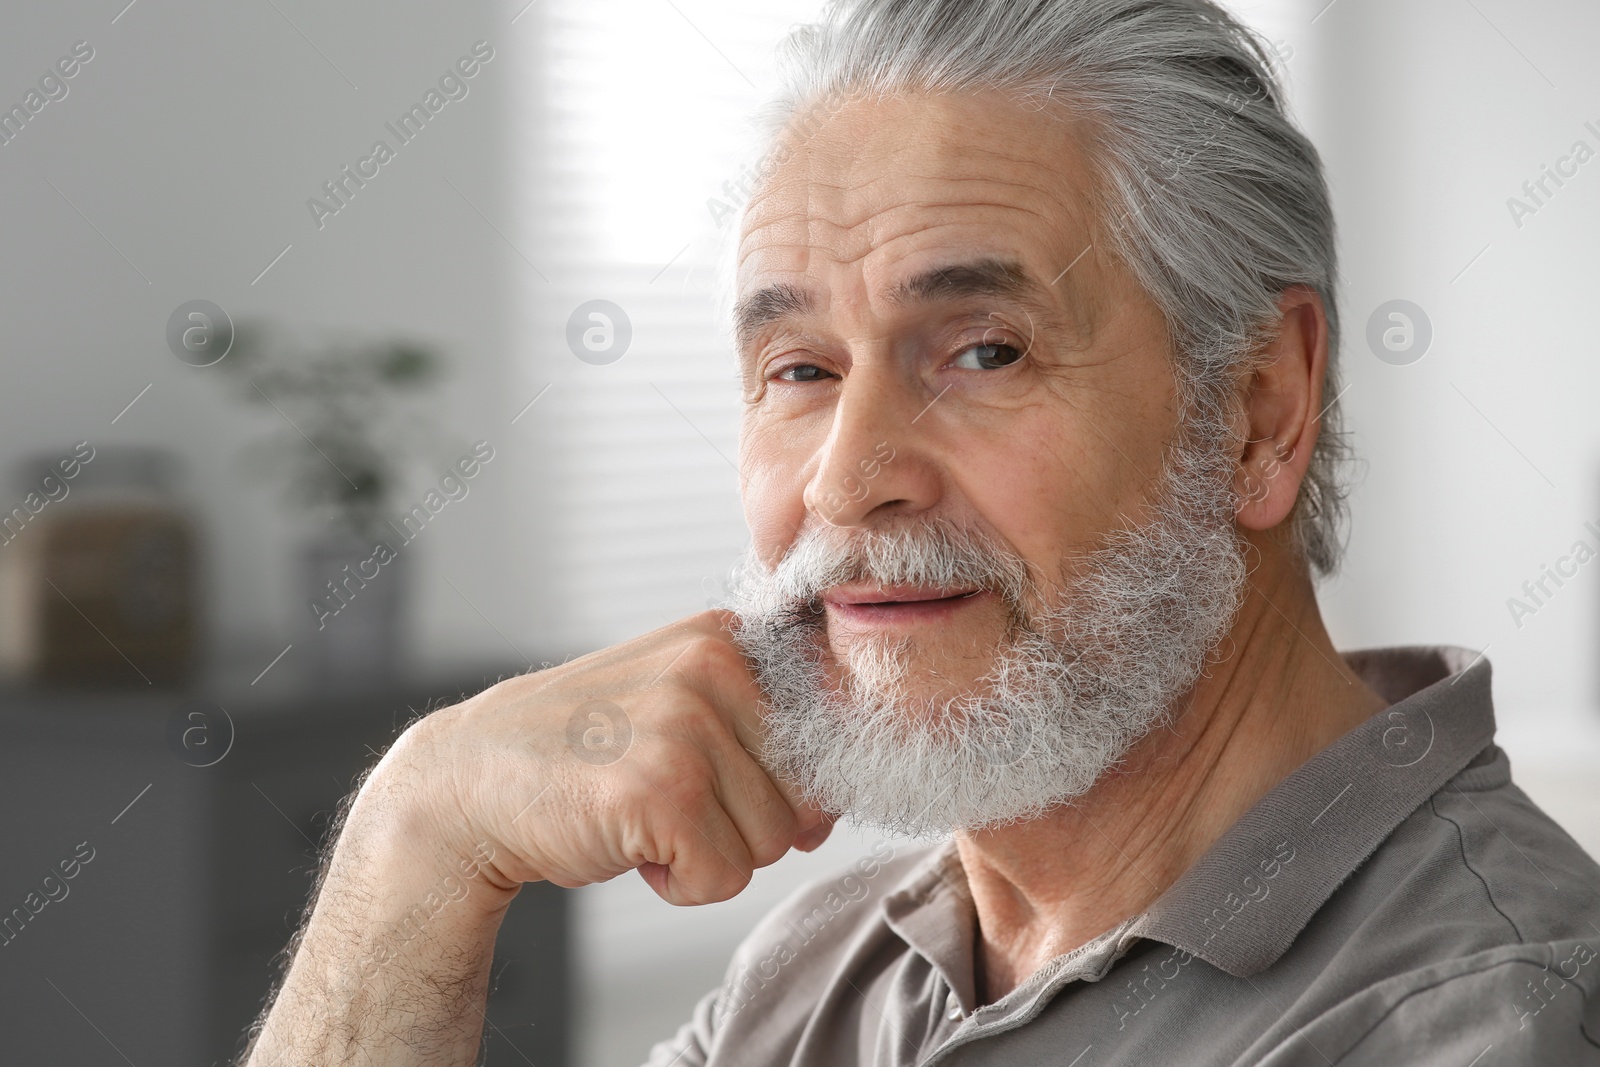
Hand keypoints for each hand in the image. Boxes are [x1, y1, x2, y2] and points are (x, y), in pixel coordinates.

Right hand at [244, 609, 833, 1064]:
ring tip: (642, 816)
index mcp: (729, 635)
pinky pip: (726, 877)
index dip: (788, 779)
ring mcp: (690, 723)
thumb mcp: (679, 706)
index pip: (831, 727)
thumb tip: (831, 810)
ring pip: (774, 841)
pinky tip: (628, 845)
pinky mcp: (664, 789)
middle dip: (744, 823)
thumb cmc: (582, 752)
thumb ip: (764, 736)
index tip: (724, 779)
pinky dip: (679, 884)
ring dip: (710, 854)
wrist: (469, 783)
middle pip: (807, 795)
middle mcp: (717, 664)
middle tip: (664, 799)